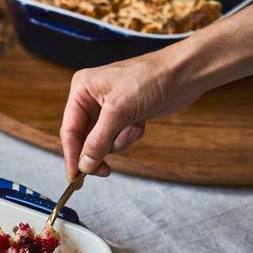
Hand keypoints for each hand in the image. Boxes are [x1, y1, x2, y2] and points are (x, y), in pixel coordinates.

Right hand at [60, 49, 201, 179]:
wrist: (183, 74)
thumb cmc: (149, 79)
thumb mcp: (118, 112)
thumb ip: (97, 141)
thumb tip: (84, 165)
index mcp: (82, 90)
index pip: (69, 130)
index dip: (72, 156)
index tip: (75, 177)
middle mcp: (92, 99)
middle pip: (85, 140)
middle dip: (100, 150)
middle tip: (105, 171)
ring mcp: (110, 109)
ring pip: (104, 142)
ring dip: (120, 141)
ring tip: (133, 127)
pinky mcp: (126, 117)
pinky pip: (120, 139)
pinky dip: (130, 136)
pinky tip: (141, 123)